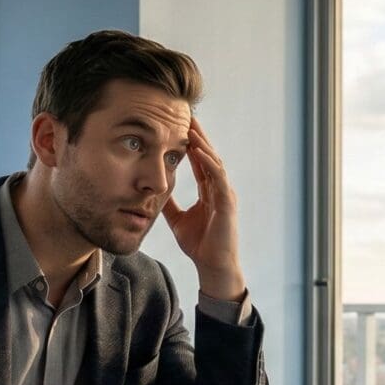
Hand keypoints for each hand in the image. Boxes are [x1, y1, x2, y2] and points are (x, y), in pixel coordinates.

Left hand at [162, 117, 244, 300]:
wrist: (213, 267)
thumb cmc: (200, 246)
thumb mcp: (178, 220)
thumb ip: (170, 204)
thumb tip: (156, 192)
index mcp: (210, 192)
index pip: (201, 162)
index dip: (192, 145)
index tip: (181, 128)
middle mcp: (220, 190)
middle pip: (210, 157)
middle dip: (199, 137)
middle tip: (188, 117)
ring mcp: (226, 195)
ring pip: (216, 163)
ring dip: (204, 145)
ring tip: (192, 129)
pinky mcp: (228, 204)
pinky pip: (219, 178)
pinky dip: (210, 164)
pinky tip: (200, 152)